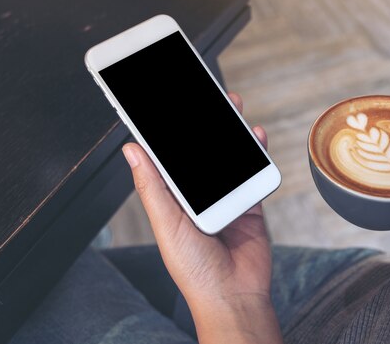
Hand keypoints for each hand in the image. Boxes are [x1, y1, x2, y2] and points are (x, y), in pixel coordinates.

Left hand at [121, 92, 282, 343]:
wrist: (234, 294)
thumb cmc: (194, 268)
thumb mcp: (168, 223)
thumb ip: (153, 186)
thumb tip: (132, 150)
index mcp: (173, 198)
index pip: (169, 156)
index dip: (168, 131)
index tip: (166, 104)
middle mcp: (198, 195)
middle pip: (201, 151)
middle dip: (204, 123)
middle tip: (206, 95)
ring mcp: (225, 197)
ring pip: (229, 157)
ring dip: (231, 131)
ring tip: (231, 105)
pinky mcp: (249, 202)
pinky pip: (253, 172)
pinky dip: (256, 153)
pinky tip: (256, 136)